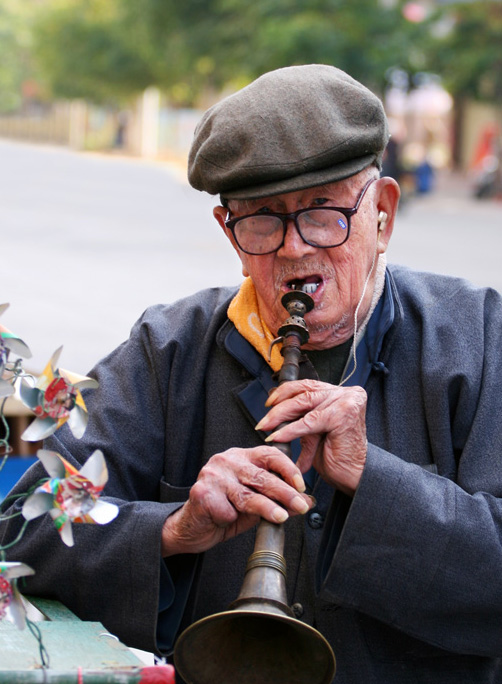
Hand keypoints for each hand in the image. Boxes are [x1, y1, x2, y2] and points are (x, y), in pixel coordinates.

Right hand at [162, 445, 312, 556]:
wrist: (190, 527)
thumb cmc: (222, 511)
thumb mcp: (254, 504)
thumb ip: (276, 500)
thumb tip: (304, 502)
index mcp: (241, 457)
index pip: (269, 455)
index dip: (288, 469)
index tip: (301, 486)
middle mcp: (226, 461)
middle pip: (261, 476)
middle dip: (285, 492)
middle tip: (300, 505)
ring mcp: (213, 475)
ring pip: (247, 494)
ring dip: (268, 507)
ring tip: (281, 516)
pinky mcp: (202, 492)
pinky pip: (228, 509)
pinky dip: (233, 519)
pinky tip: (227, 521)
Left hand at [256, 380, 367, 495]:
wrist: (353, 475)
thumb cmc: (335, 454)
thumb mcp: (313, 430)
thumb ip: (299, 416)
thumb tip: (274, 405)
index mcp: (339, 393)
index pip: (307, 385)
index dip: (285, 392)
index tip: (269, 402)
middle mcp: (346, 393)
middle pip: (304, 393)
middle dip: (279, 408)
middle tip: (264, 421)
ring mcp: (347, 401)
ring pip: (304, 404)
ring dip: (280, 417)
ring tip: (267, 427)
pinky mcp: (343, 414)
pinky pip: (309, 421)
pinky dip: (291, 430)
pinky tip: (279, 436)